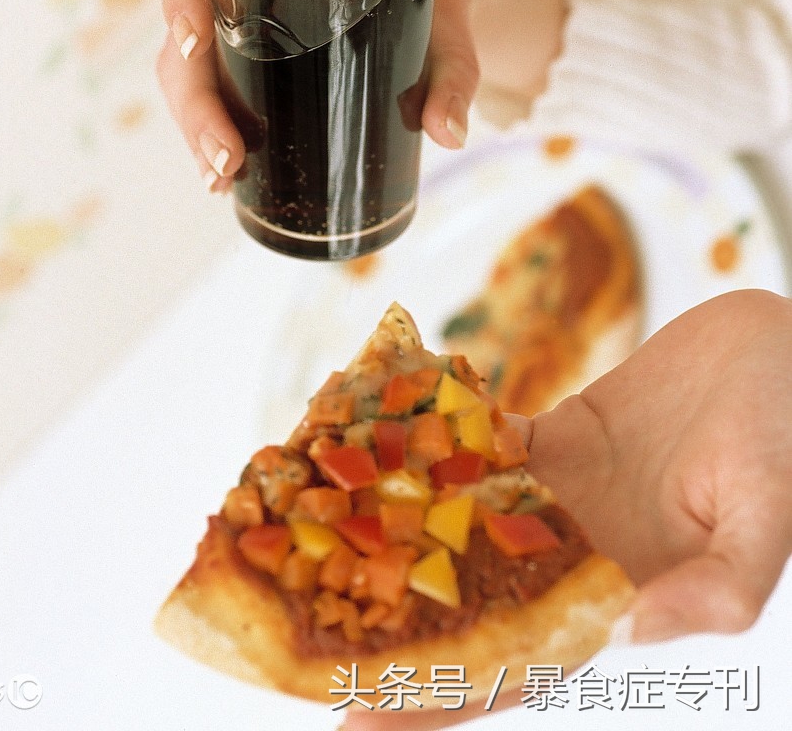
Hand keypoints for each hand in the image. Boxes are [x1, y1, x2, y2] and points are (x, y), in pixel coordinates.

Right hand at [157, 0, 566, 189]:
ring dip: (195, 124)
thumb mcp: (444, 19)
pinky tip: (221, 176)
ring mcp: (242, 21)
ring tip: (221, 175)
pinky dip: (210, 132)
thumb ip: (453, 70)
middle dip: (195, 99)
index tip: (194, 43)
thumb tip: (450, 133)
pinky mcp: (252, 58)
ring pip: (188, 68)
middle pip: (188, 29)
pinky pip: (214, 90)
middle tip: (225, 157)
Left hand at [343, 289, 791, 728]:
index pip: (521, 664)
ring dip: (399, 535)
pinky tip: (381, 442)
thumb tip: (640, 633)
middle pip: (470, 606)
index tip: (359, 715)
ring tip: (317, 544)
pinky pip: (485, 448)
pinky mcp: (559, 438)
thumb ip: (720, 588)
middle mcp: (578, 556)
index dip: (444, 696)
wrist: (776, 350)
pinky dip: (435, 447)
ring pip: (465, 526)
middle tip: (301, 635)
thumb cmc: (785, 431)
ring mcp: (563, 497)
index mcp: (624, 594)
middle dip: (392, 625)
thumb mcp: (770, 518)